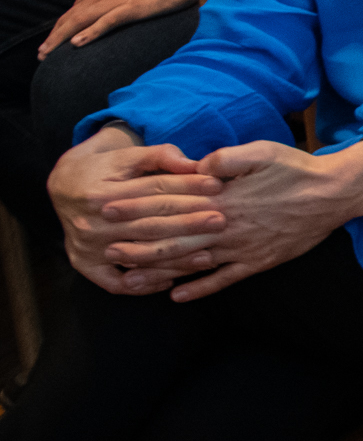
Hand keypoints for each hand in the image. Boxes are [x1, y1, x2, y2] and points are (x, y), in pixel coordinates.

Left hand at [39, 0, 196, 57]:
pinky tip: (77, 43)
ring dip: (60, 38)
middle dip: (53, 36)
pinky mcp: (128, 9)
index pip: (73, 8)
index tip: (53, 41)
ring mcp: (112, 0)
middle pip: (69, 17)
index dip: (60, 25)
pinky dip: (89, 33)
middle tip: (42, 53)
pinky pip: (104, 23)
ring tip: (48, 53)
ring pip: (78, 21)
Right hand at [48, 127, 214, 295]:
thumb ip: (159, 156)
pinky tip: (171, 280)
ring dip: (176, 260)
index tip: (217, 185)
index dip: (187, 187)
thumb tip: (194, 164)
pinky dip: (143, 285)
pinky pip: (116, 283)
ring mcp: (87, 247)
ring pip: (139, 257)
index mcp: (100, 194)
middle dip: (189, 224)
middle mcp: (90, 224)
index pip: (152, 191)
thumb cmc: (104, 167)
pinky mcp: (84, 264)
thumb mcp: (126, 154)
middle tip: (221, 221)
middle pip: (149, 226)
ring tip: (209, 257)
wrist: (63, 185)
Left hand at [87, 139, 362, 300]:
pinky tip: (178, 296)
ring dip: (160, 272)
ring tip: (128, 279)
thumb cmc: (296, 168)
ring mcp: (243, 248)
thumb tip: (197, 165)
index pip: (172, 205)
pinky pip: (225, 279)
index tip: (107, 208)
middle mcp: (229, 227)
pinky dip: (201, 289)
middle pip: (175, 239)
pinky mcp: (259, 262)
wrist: (336, 194)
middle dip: (137, 244)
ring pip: (194, 263)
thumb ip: (227, 157)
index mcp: (225, 198)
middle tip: (105, 248)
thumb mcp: (262, 150)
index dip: (138, 207)